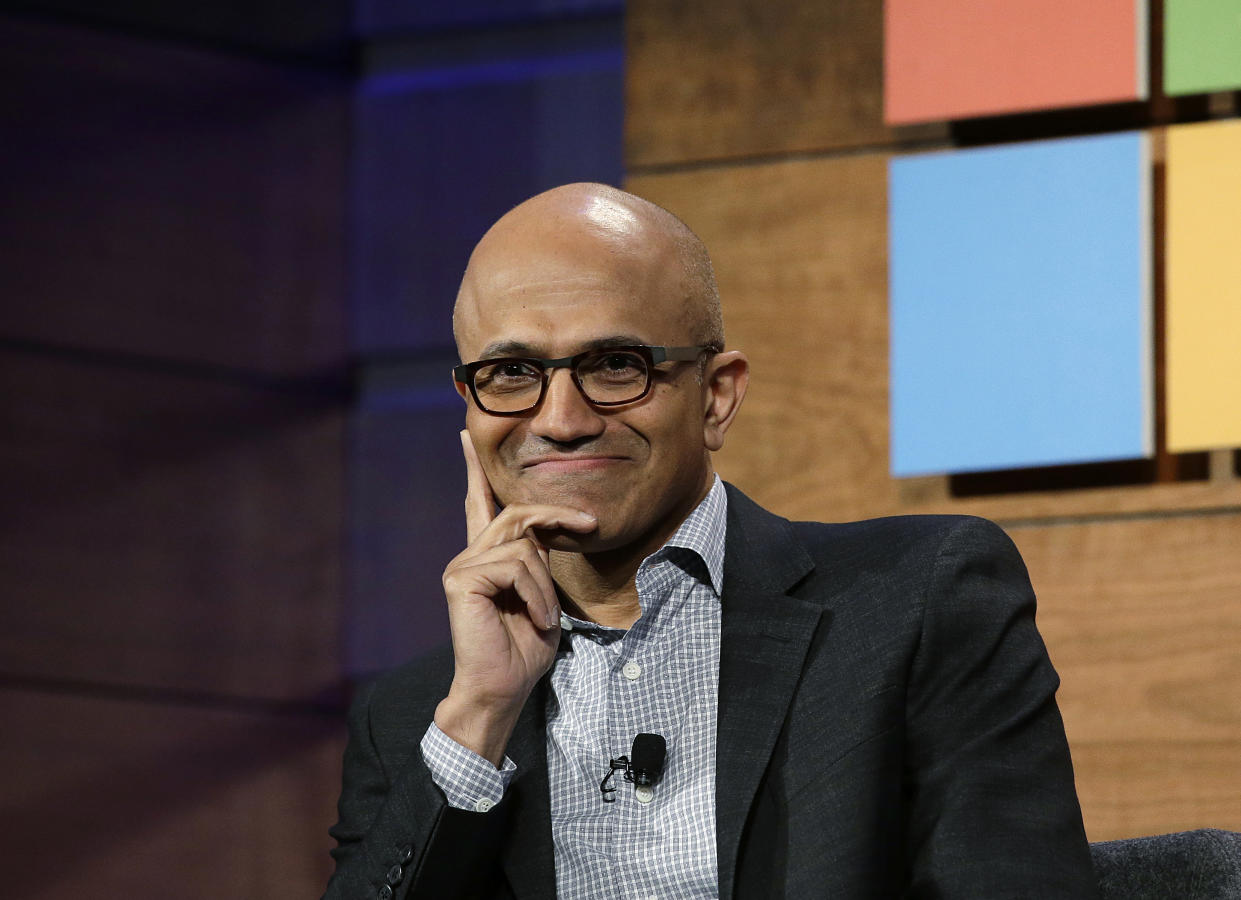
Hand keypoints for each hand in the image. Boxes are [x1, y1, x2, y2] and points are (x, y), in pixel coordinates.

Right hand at [434, 430, 595, 764]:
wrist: (501, 689)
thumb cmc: (523, 650)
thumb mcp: (540, 596)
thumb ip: (535, 560)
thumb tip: (543, 532)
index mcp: (485, 558)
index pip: (479, 503)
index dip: (474, 469)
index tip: (465, 434)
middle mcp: (469, 556)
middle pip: (517, 513)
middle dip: (558, 515)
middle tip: (590, 525)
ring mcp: (463, 565)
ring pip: (523, 543)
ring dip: (546, 583)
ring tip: (545, 617)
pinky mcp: (462, 579)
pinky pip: (516, 565)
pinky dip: (536, 594)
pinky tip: (535, 619)